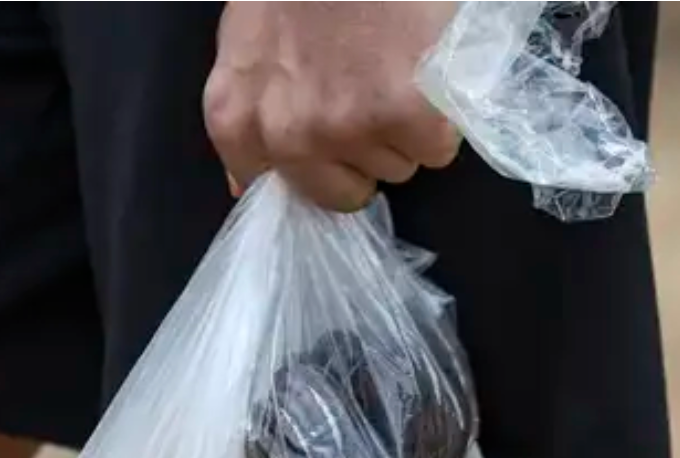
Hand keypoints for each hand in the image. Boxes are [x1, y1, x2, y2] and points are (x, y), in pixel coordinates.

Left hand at [205, 2, 461, 211]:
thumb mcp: (245, 42)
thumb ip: (248, 110)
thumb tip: (243, 182)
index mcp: (237, 120)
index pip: (282, 192)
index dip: (317, 162)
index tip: (332, 129)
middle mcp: (284, 135)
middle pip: (345, 192)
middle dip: (364, 152)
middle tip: (371, 88)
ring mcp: (345, 127)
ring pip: (396, 167)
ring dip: (404, 128)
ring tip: (396, 64)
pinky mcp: (403, 114)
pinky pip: (436, 149)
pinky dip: (442, 117)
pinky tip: (424, 70)